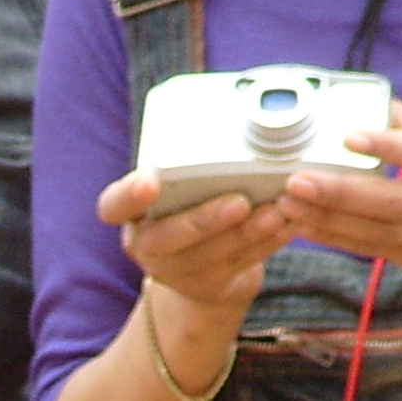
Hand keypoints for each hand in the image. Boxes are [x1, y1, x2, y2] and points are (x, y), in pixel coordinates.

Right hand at [101, 169, 300, 324]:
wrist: (201, 260)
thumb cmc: (192, 203)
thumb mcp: (182, 182)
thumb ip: (195, 160)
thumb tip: (243, 115)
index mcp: (132, 213)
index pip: (114, 206)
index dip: (128, 196)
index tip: (149, 182)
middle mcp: (146, 245)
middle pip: (166, 238)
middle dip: (204, 220)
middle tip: (239, 201)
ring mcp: (174, 271)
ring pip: (209, 256)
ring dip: (246, 233)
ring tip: (277, 212)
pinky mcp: (206, 285)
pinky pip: (238, 266)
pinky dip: (265, 245)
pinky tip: (286, 227)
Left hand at [281, 104, 401, 305]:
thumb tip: (373, 99)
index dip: (387, 146)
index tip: (349, 137)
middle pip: (390, 201)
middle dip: (339, 193)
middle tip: (296, 181)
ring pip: (372, 231)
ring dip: (324, 219)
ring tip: (286, 204)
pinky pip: (367, 248)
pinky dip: (333, 236)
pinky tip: (302, 225)